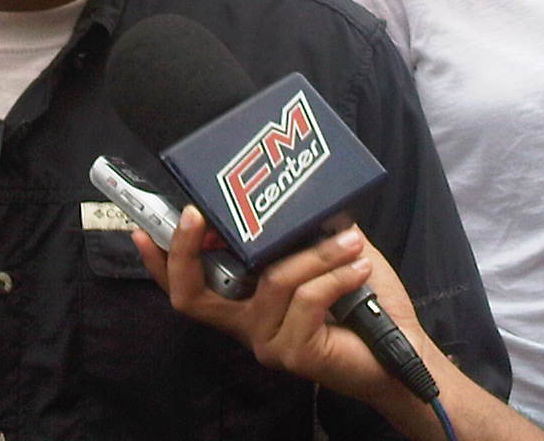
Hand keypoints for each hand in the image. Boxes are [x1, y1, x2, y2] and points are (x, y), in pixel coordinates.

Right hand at [134, 208, 422, 406]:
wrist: (400, 355)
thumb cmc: (359, 303)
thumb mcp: (320, 255)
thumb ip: (296, 232)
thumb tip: (287, 188)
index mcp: (243, 301)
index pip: (186, 287)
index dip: (160, 261)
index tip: (143, 228)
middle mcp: (244, 325)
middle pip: (191, 296)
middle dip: (186, 249)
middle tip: (196, 213)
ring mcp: (264, 341)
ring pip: (271, 280)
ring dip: (315, 254)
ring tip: (350, 240)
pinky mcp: (292, 353)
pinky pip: (305, 300)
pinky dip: (334, 275)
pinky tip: (358, 266)